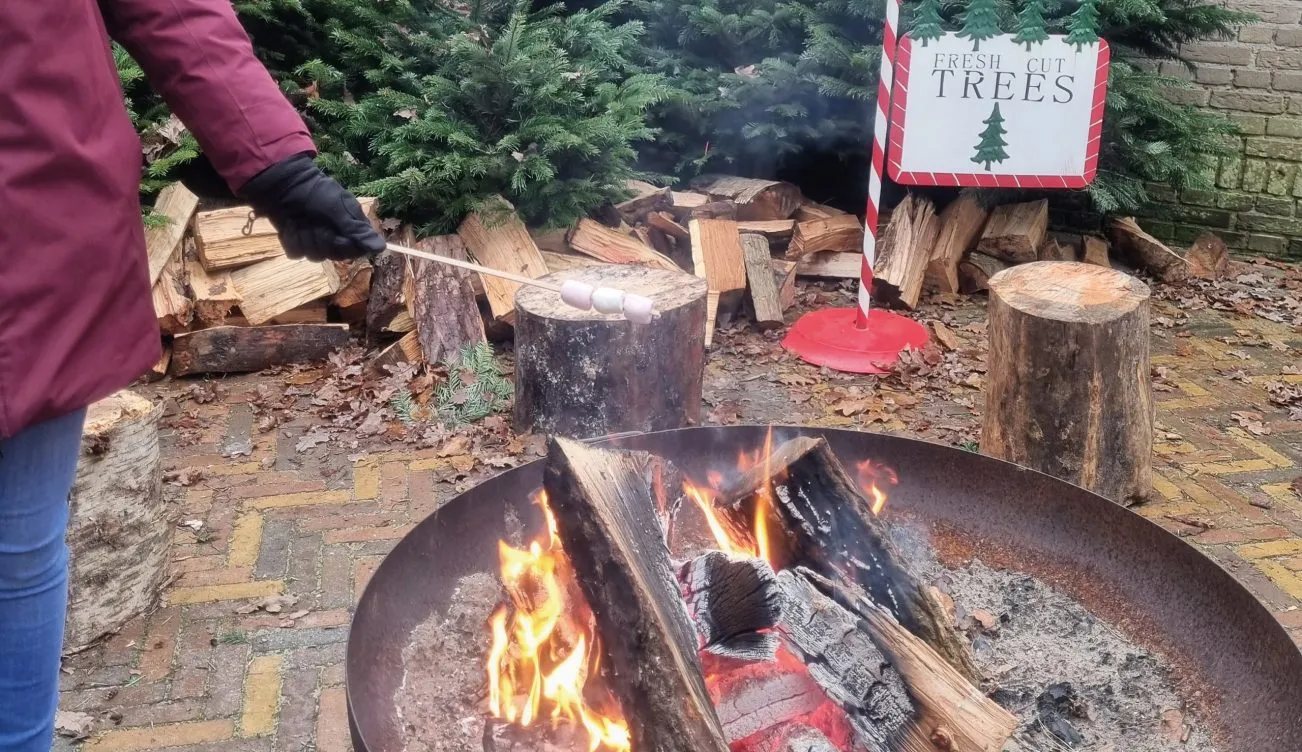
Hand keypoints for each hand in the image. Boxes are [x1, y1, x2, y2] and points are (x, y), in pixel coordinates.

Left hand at [237, 153, 385, 260]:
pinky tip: (290, 225)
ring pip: (315, 255)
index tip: (339, 236)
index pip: (357, 250)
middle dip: (325, 241)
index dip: (347, 247)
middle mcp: (335, 237)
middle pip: (335, 256)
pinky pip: (297, 252)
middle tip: (318, 223)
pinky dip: (292, 239)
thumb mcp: (339, 209)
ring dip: (307, 239)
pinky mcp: (297, 243)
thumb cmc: (317, 192)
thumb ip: (357, 230)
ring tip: (302, 221)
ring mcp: (315, 241)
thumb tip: (381, 248)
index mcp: (350, 227)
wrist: (284, 185)